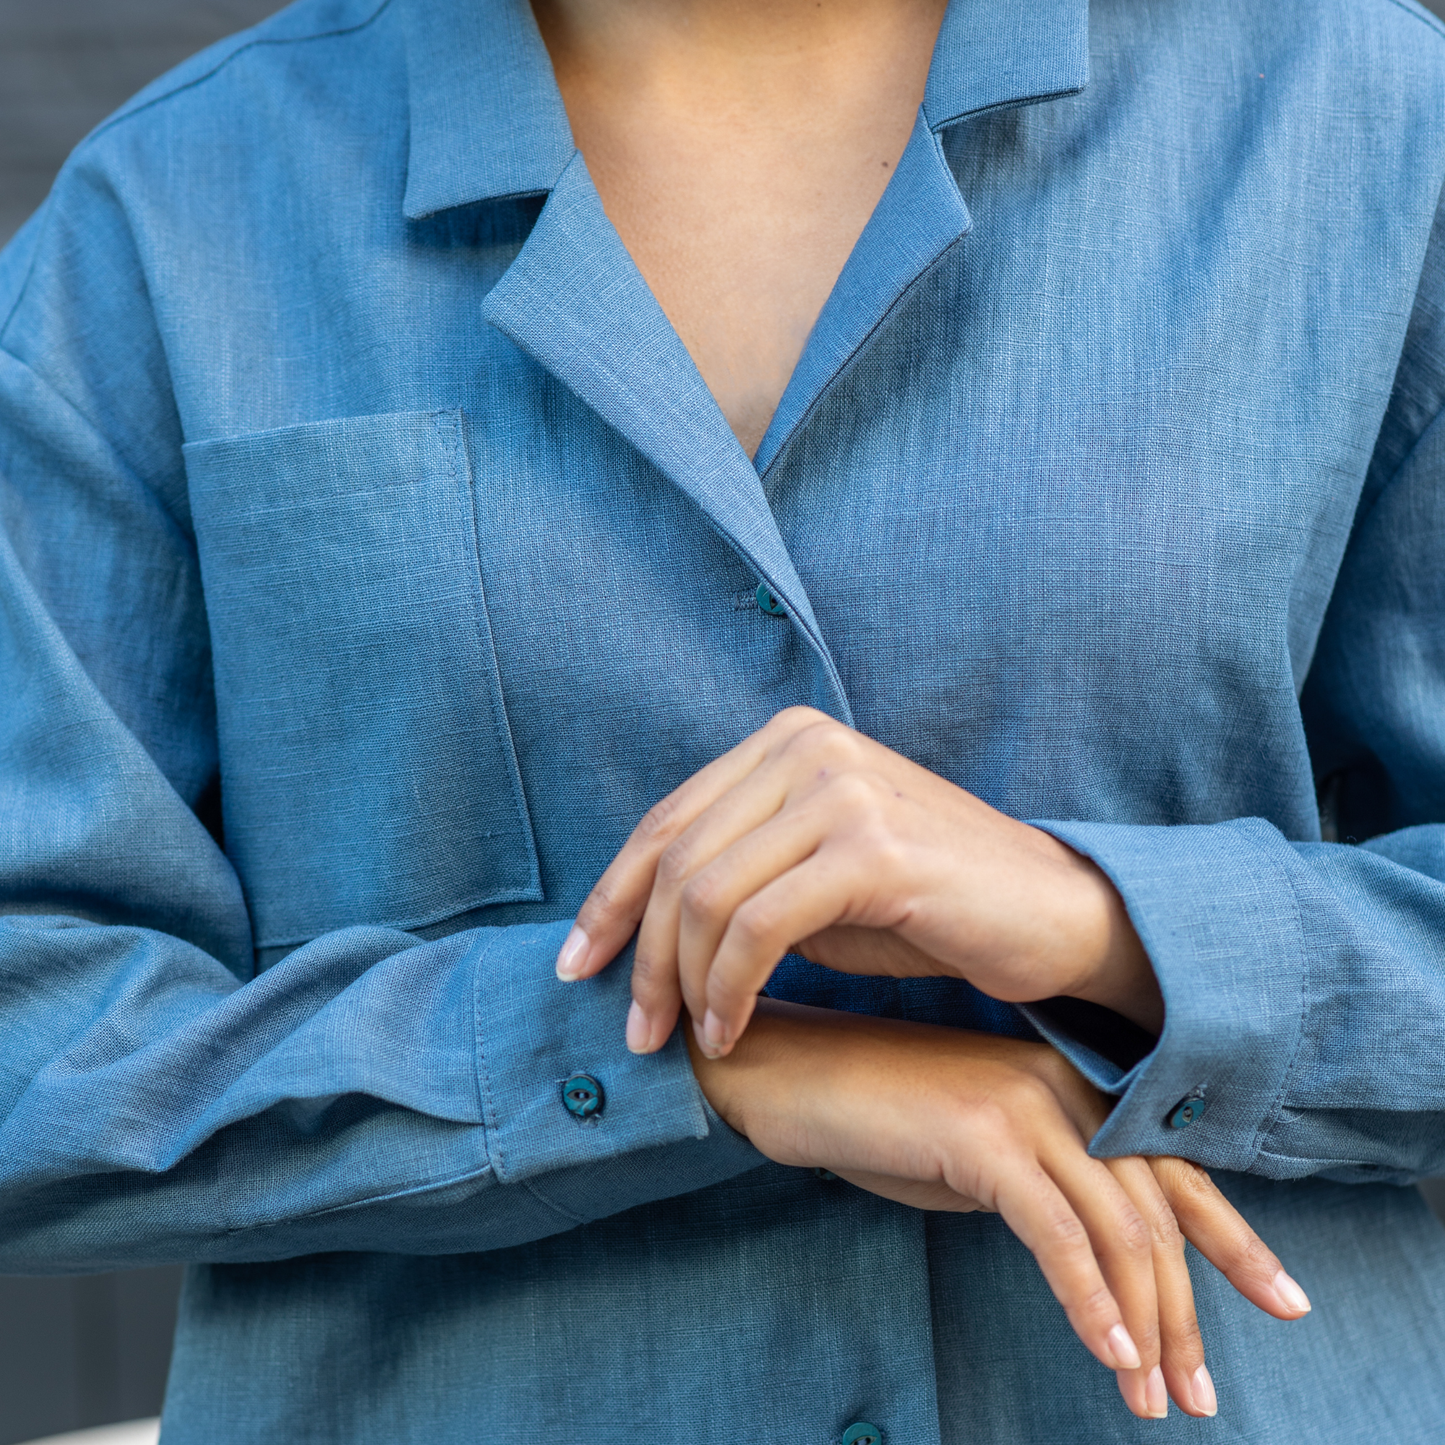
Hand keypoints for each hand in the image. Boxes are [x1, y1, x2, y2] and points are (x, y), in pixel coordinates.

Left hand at [556, 707, 1161, 1056]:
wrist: (1051, 916)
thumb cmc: (925, 907)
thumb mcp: (812, 879)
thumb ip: (737, 878)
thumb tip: (636, 934)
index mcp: (788, 740)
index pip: (667, 820)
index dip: (610, 897)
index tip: (578, 965)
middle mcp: (809, 746)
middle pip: (676, 857)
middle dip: (638, 953)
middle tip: (634, 1031)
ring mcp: (841, 789)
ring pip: (708, 895)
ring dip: (681, 982)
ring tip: (683, 1041)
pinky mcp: (872, 847)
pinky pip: (759, 927)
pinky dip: (730, 988)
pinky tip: (732, 1030)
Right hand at [694, 1001, 1310, 1420]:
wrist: (784, 1072)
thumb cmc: (870, 1116)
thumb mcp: (973, 1153)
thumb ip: (1037, 1183)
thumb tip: (1091, 1247)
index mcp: (1067, 1082)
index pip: (1172, 1166)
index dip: (1234, 1238)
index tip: (1280, 1301)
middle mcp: (1061, 1085)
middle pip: (1156, 1210)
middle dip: (1191, 1312)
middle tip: (1202, 1395)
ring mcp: (1024, 1103)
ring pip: (1119, 1229)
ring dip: (1146, 1326)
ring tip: (1156, 1403)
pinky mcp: (981, 1134)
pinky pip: (1057, 1233)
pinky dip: (1091, 1302)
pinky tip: (1109, 1355)